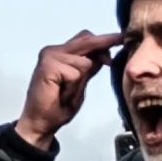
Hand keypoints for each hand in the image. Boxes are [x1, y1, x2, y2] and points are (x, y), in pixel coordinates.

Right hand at [14, 29, 119, 148]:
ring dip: (80, 80)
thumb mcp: (80, 83)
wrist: (41, 122)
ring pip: (85, 62)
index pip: (85, 39)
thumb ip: (89, 68)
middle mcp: (54, 51)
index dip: (103, 41)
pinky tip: (60, 93)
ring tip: (66, 92)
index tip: (120, 38)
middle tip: (120, 38)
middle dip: (104, 43)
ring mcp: (50, 56)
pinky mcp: (49, 66)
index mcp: (61, 53)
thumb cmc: (58, 106)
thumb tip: (105, 54)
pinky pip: (76, 73)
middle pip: (86, 41)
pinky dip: (73, 86)